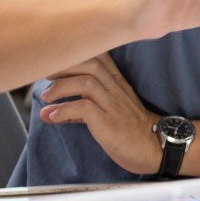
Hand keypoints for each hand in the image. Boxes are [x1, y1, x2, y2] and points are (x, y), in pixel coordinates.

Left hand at [39, 52, 160, 174]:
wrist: (154, 148)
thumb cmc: (129, 130)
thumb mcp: (104, 113)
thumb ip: (76, 110)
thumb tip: (45, 112)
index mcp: (116, 82)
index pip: (100, 55)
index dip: (76, 52)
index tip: (56, 60)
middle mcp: (115, 89)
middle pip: (91, 63)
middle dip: (64, 66)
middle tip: (46, 75)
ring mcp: (113, 105)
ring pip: (86, 83)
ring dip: (61, 87)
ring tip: (46, 97)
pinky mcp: (109, 122)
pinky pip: (84, 108)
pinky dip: (64, 110)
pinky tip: (53, 117)